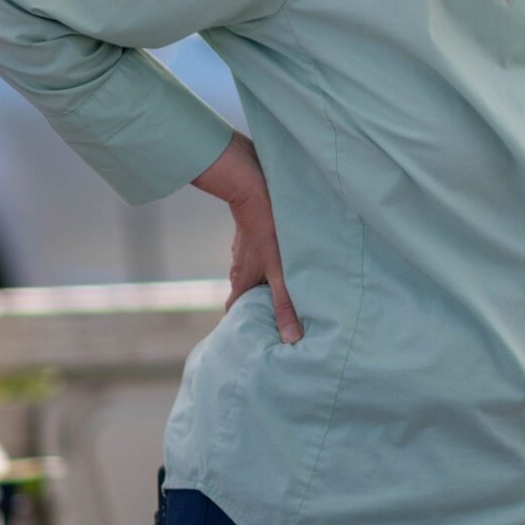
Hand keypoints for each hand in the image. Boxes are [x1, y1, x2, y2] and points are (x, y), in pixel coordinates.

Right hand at [193, 134, 300, 344]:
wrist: (254, 186)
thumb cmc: (268, 229)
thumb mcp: (281, 270)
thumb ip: (285, 303)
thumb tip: (291, 338)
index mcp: (240, 280)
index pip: (234, 312)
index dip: (242, 325)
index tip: (254, 335)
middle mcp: (238, 267)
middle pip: (246, 294)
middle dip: (260, 305)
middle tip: (280, 316)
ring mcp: (245, 249)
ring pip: (254, 273)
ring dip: (268, 282)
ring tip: (291, 291)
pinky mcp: (254, 234)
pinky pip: (261, 255)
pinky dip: (272, 263)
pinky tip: (291, 261)